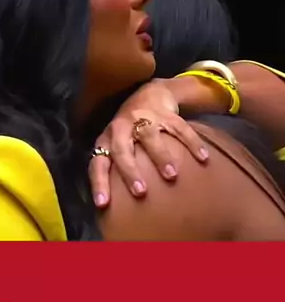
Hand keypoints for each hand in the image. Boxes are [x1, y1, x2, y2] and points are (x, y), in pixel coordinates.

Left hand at [89, 79, 209, 206]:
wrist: (149, 93)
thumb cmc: (129, 130)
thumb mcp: (117, 145)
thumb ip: (116, 169)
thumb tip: (116, 209)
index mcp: (107, 140)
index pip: (98, 163)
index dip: (99, 183)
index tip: (103, 203)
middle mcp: (122, 128)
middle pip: (122, 149)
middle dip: (130, 170)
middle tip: (140, 191)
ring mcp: (144, 118)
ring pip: (150, 136)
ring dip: (160, 156)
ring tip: (172, 176)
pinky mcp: (166, 113)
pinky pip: (180, 128)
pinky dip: (192, 142)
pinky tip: (203, 158)